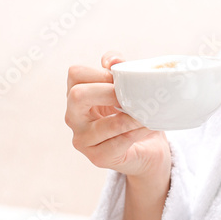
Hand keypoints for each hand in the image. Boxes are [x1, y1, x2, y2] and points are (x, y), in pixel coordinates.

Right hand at [65, 49, 171, 184]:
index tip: (120, 79)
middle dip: (108, 92)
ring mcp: (83, 140)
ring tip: (147, 111)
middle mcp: (73, 118)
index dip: (100, 72)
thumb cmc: (133, 113)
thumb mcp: (127, 87)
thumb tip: (113, 61)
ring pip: (103, 125)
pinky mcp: (98, 158)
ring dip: (130, 117)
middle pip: (78, 95)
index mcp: (76, 96)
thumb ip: (119, 69)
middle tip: (128, 96)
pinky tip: (147, 126)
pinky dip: (136, 132)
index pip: (75, 74)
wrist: (147, 148)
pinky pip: (118, 143)